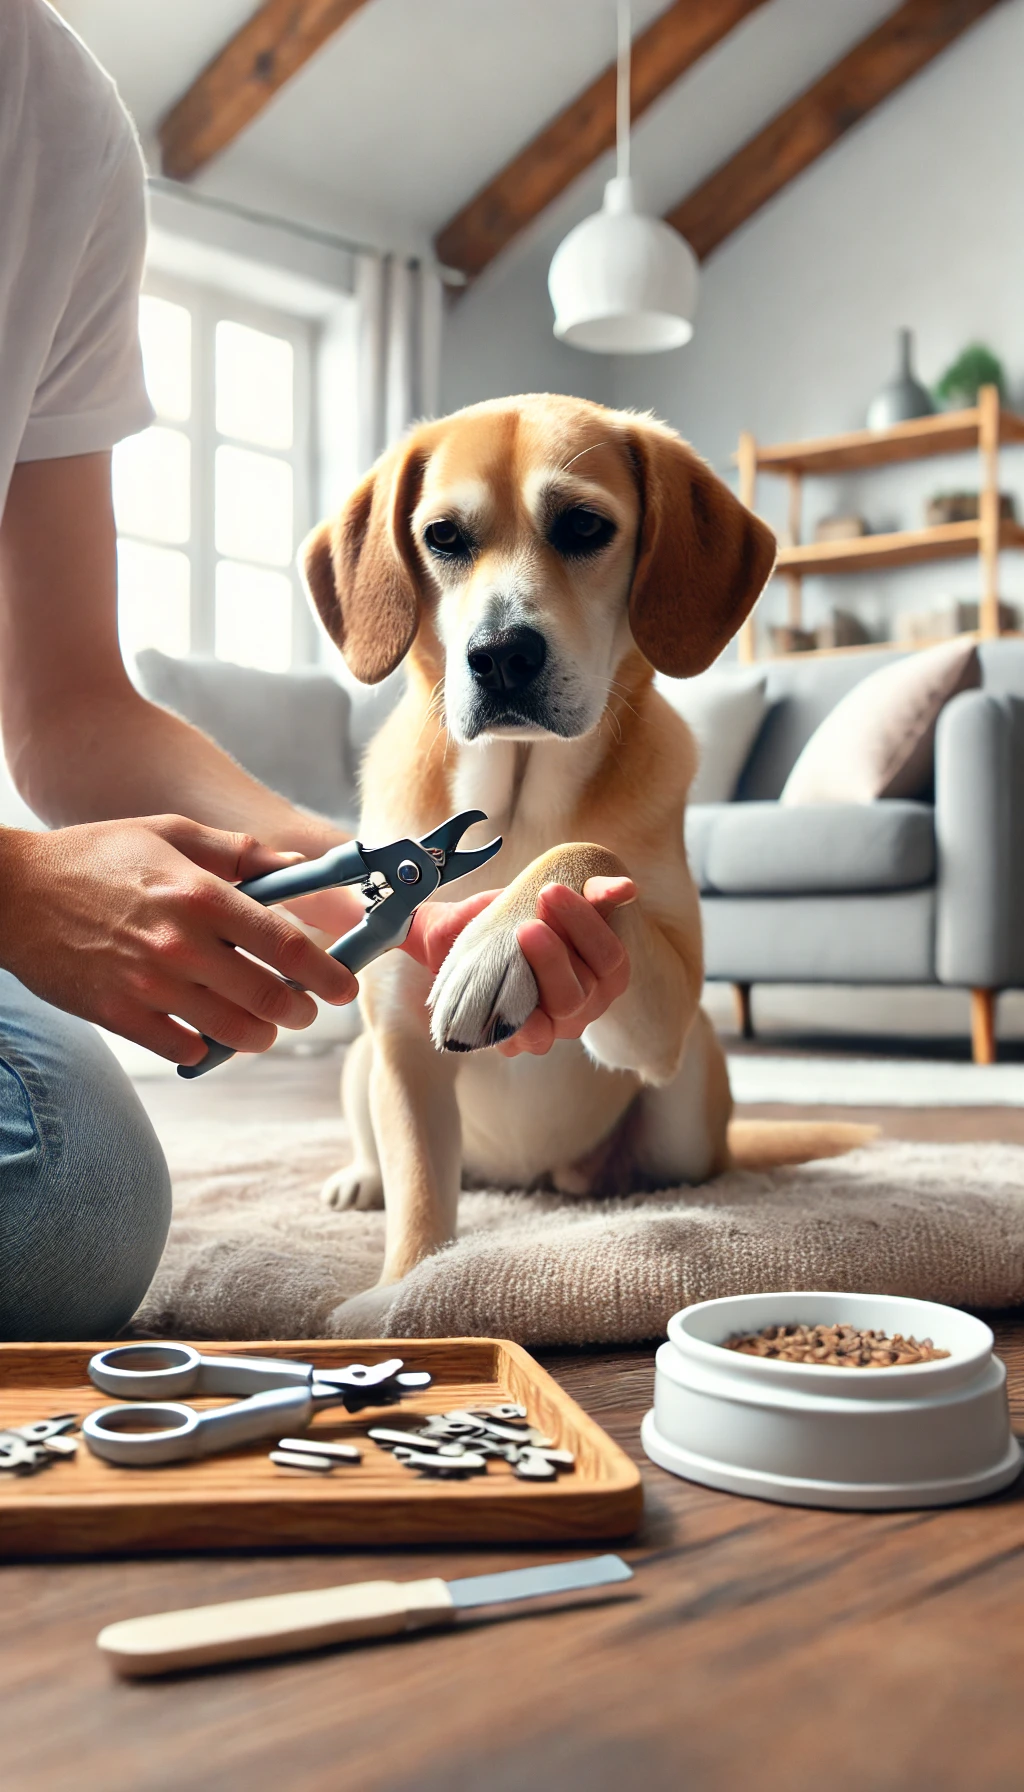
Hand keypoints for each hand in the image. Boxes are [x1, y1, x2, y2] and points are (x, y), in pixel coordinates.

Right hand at [0, 815, 356, 1065]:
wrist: (13, 893)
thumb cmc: (95, 857)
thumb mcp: (169, 832)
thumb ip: (238, 852)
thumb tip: (294, 865)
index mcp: (201, 894)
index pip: (286, 945)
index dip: (327, 973)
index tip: (345, 987)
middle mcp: (181, 943)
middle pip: (269, 998)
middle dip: (299, 1011)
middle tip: (303, 1009)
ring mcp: (149, 984)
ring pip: (234, 1032)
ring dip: (260, 1035)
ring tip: (262, 1026)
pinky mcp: (118, 1014)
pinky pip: (183, 1049)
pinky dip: (203, 1047)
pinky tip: (203, 1033)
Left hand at [403, 876, 634, 1054]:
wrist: (458, 943)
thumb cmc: (515, 919)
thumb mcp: (547, 899)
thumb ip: (591, 893)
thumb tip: (626, 889)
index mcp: (602, 971)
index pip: (610, 956)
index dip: (585, 923)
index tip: (550, 890)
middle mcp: (586, 1003)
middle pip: (585, 987)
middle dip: (555, 952)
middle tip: (527, 923)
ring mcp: (556, 1026)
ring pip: (563, 1008)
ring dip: (542, 973)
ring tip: (515, 942)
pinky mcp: (520, 1041)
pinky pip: (531, 1037)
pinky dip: (521, 1017)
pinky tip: (502, 991)